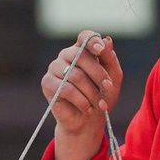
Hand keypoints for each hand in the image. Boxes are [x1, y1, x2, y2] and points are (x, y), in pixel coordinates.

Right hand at [43, 33, 122, 159]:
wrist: (87, 122)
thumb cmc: (100, 97)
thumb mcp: (112, 78)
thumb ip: (110, 59)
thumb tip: (107, 40)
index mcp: (82, 50)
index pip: (85, 37)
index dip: (92, 41)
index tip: (101, 50)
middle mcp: (66, 55)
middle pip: (82, 56)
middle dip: (99, 74)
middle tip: (109, 88)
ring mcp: (54, 68)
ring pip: (76, 76)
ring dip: (92, 93)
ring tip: (100, 105)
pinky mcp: (47, 83)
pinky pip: (67, 89)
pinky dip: (82, 101)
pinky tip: (88, 109)